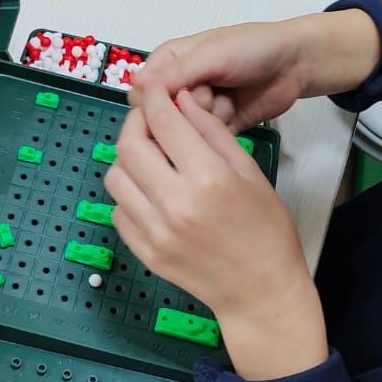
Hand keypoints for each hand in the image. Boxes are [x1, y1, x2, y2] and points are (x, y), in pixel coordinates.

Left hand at [107, 87, 328, 380]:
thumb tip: (184, 101)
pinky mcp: (145, 252)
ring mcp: (156, 231)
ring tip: (150, 159)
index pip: (163, 122)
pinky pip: (117, 211)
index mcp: (208, 179)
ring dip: (128, 160)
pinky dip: (128, 195)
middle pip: (129, 146)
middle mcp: (176, 204)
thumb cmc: (266, 233)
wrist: (261, 292)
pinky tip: (151, 193)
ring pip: (115, 177)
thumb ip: (213, 133)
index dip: (155, 97)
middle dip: (135, 124)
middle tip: (148, 122)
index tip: (155, 89)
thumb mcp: (250, 173)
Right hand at [130, 10, 380, 131]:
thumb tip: (133, 85)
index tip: (181, 95)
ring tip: (229, 101)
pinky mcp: (217, 128)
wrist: (297, 64)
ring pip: (184, 131)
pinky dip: (218, 134)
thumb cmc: (252, 48)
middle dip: (188, 110)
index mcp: (169, 62)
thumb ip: (174, 72)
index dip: (156, 101)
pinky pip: (204, 142)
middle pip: (161, 116)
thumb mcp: (212, 55)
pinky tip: (234, 115)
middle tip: (214, 94)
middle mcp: (179, 87)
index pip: (142, 92)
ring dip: (207, 120)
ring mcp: (199, 110)